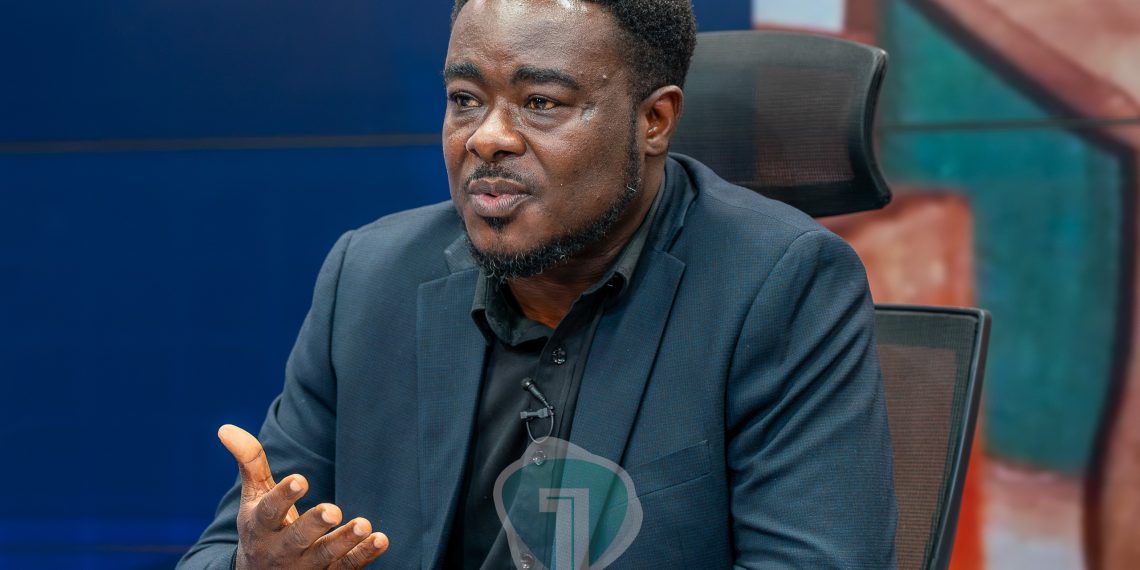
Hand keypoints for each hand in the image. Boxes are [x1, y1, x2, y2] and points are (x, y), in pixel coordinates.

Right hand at [217, 424, 388, 568]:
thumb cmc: (262, 527)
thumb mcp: (253, 497)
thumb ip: (250, 463)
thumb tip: (225, 428)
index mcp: (259, 527)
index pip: (269, 512)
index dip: (283, 496)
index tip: (300, 479)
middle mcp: (280, 550)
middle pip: (296, 538)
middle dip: (313, 524)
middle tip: (333, 510)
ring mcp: (304, 567)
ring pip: (325, 556)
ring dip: (345, 541)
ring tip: (364, 525)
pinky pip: (346, 568)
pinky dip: (363, 555)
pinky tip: (380, 539)